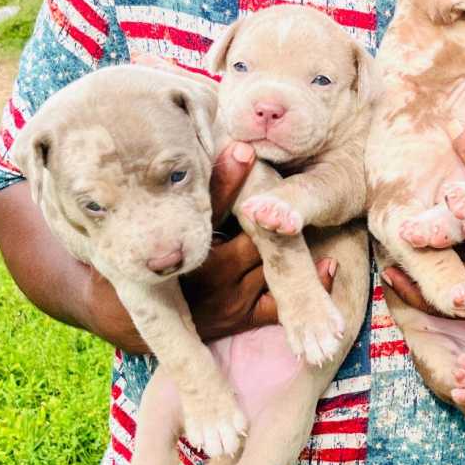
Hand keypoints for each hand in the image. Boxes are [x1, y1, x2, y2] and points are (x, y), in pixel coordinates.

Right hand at [87, 142, 335, 351]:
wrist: (136, 317)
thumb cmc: (154, 260)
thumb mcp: (167, 225)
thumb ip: (198, 189)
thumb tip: (226, 146)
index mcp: (183, 245)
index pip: (210, 207)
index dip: (226, 176)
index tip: (244, 149)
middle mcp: (207, 273)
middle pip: (251, 237)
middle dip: (272, 214)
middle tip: (302, 188)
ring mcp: (227, 298)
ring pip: (270, 267)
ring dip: (295, 246)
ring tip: (323, 216)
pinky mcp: (240, 318)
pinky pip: (278, 305)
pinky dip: (305, 286)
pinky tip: (328, 266)